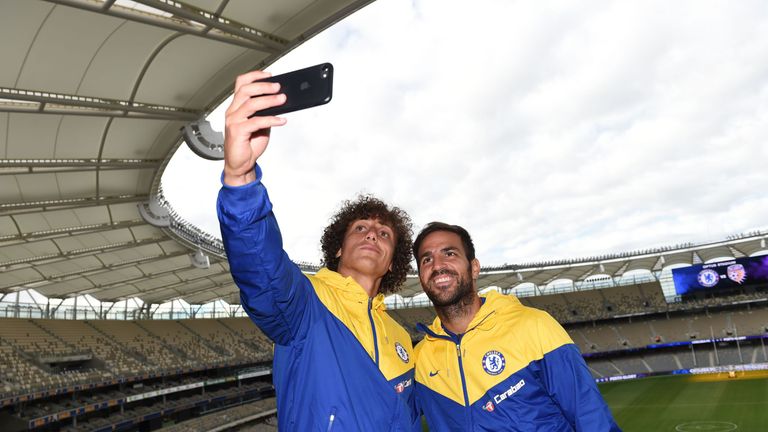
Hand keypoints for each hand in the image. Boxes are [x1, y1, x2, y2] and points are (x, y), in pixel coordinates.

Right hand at [223, 70, 287, 185]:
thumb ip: (265, 112)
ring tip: (282, 100)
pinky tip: (281, 120)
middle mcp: (233, 111)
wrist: (241, 164)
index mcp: (236, 107)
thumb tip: (280, 101)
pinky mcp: (237, 132)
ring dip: (269, 101)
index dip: (254, 76)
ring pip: (251, 104)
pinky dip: (271, 119)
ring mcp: (233, 121)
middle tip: (278, 88)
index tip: (269, 75)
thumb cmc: (248, 144)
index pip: (241, 84)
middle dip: (264, 86)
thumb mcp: (260, 124)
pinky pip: (256, 122)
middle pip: (245, 90)